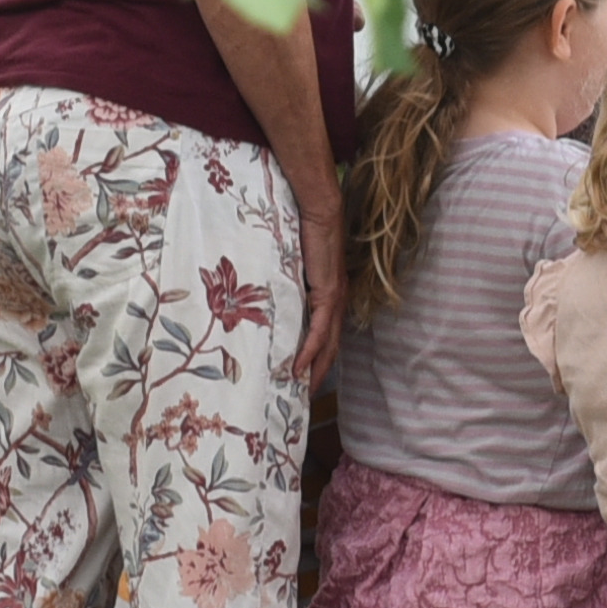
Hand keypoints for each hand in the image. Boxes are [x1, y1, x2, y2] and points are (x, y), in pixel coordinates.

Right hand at [288, 185, 342, 386]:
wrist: (319, 210)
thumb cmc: (305, 232)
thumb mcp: (294, 265)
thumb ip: (289, 283)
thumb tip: (269, 295)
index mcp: (330, 295)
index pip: (326, 335)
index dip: (318, 359)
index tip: (303, 379)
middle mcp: (337, 301)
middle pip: (330, 347)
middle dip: (317, 374)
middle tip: (301, 396)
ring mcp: (335, 299)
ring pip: (328, 345)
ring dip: (314, 370)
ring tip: (300, 391)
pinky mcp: (328, 294)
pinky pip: (319, 331)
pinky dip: (310, 352)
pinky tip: (298, 368)